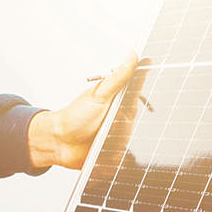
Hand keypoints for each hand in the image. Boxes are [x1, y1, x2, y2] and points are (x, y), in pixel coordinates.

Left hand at [28, 55, 137, 170]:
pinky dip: (122, 157)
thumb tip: (133, 54)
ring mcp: (119, 136)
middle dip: (132, 120)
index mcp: (119, 101)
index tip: (153, 80)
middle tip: (115, 120)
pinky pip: (126, 157)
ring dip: (125, 140)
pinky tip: (108, 152)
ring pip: (136, 139)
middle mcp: (122, 118)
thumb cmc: (74, 116)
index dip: (147, 86)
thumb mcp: (99, 95)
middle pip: (141, 119)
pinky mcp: (115, 153)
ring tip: (105, 136)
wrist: (58, 143)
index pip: (139, 91)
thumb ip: (118, 78)